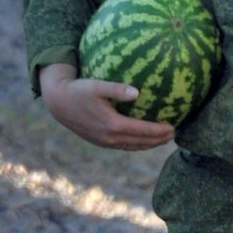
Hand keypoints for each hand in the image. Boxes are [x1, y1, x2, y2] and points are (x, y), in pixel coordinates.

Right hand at [39, 63, 175, 150]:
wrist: (58, 103)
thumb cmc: (79, 90)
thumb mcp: (97, 86)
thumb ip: (117, 89)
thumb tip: (137, 92)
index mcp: (112, 125)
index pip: (141, 131)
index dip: (158, 131)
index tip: (173, 127)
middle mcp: (109, 137)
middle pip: (140, 142)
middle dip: (158, 140)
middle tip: (174, 134)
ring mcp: (104, 142)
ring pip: (132, 147)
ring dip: (149, 144)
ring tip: (163, 139)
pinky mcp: (100, 141)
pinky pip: (123, 146)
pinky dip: (137, 145)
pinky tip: (143, 140)